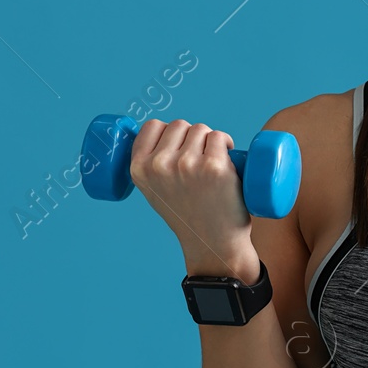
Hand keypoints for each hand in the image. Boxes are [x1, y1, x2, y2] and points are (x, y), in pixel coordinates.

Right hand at [128, 119, 252, 269]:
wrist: (212, 242)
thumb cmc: (187, 214)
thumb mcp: (154, 190)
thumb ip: (151, 164)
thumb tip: (160, 131)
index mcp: (139, 169)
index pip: (152, 126)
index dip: (169, 132)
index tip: (179, 145)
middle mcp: (160, 165)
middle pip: (179, 125)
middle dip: (192, 137)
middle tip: (199, 161)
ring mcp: (187, 164)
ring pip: (201, 129)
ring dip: (210, 141)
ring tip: (212, 165)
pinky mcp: (214, 166)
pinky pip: (220, 137)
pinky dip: (227, 144)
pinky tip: (228, 160)